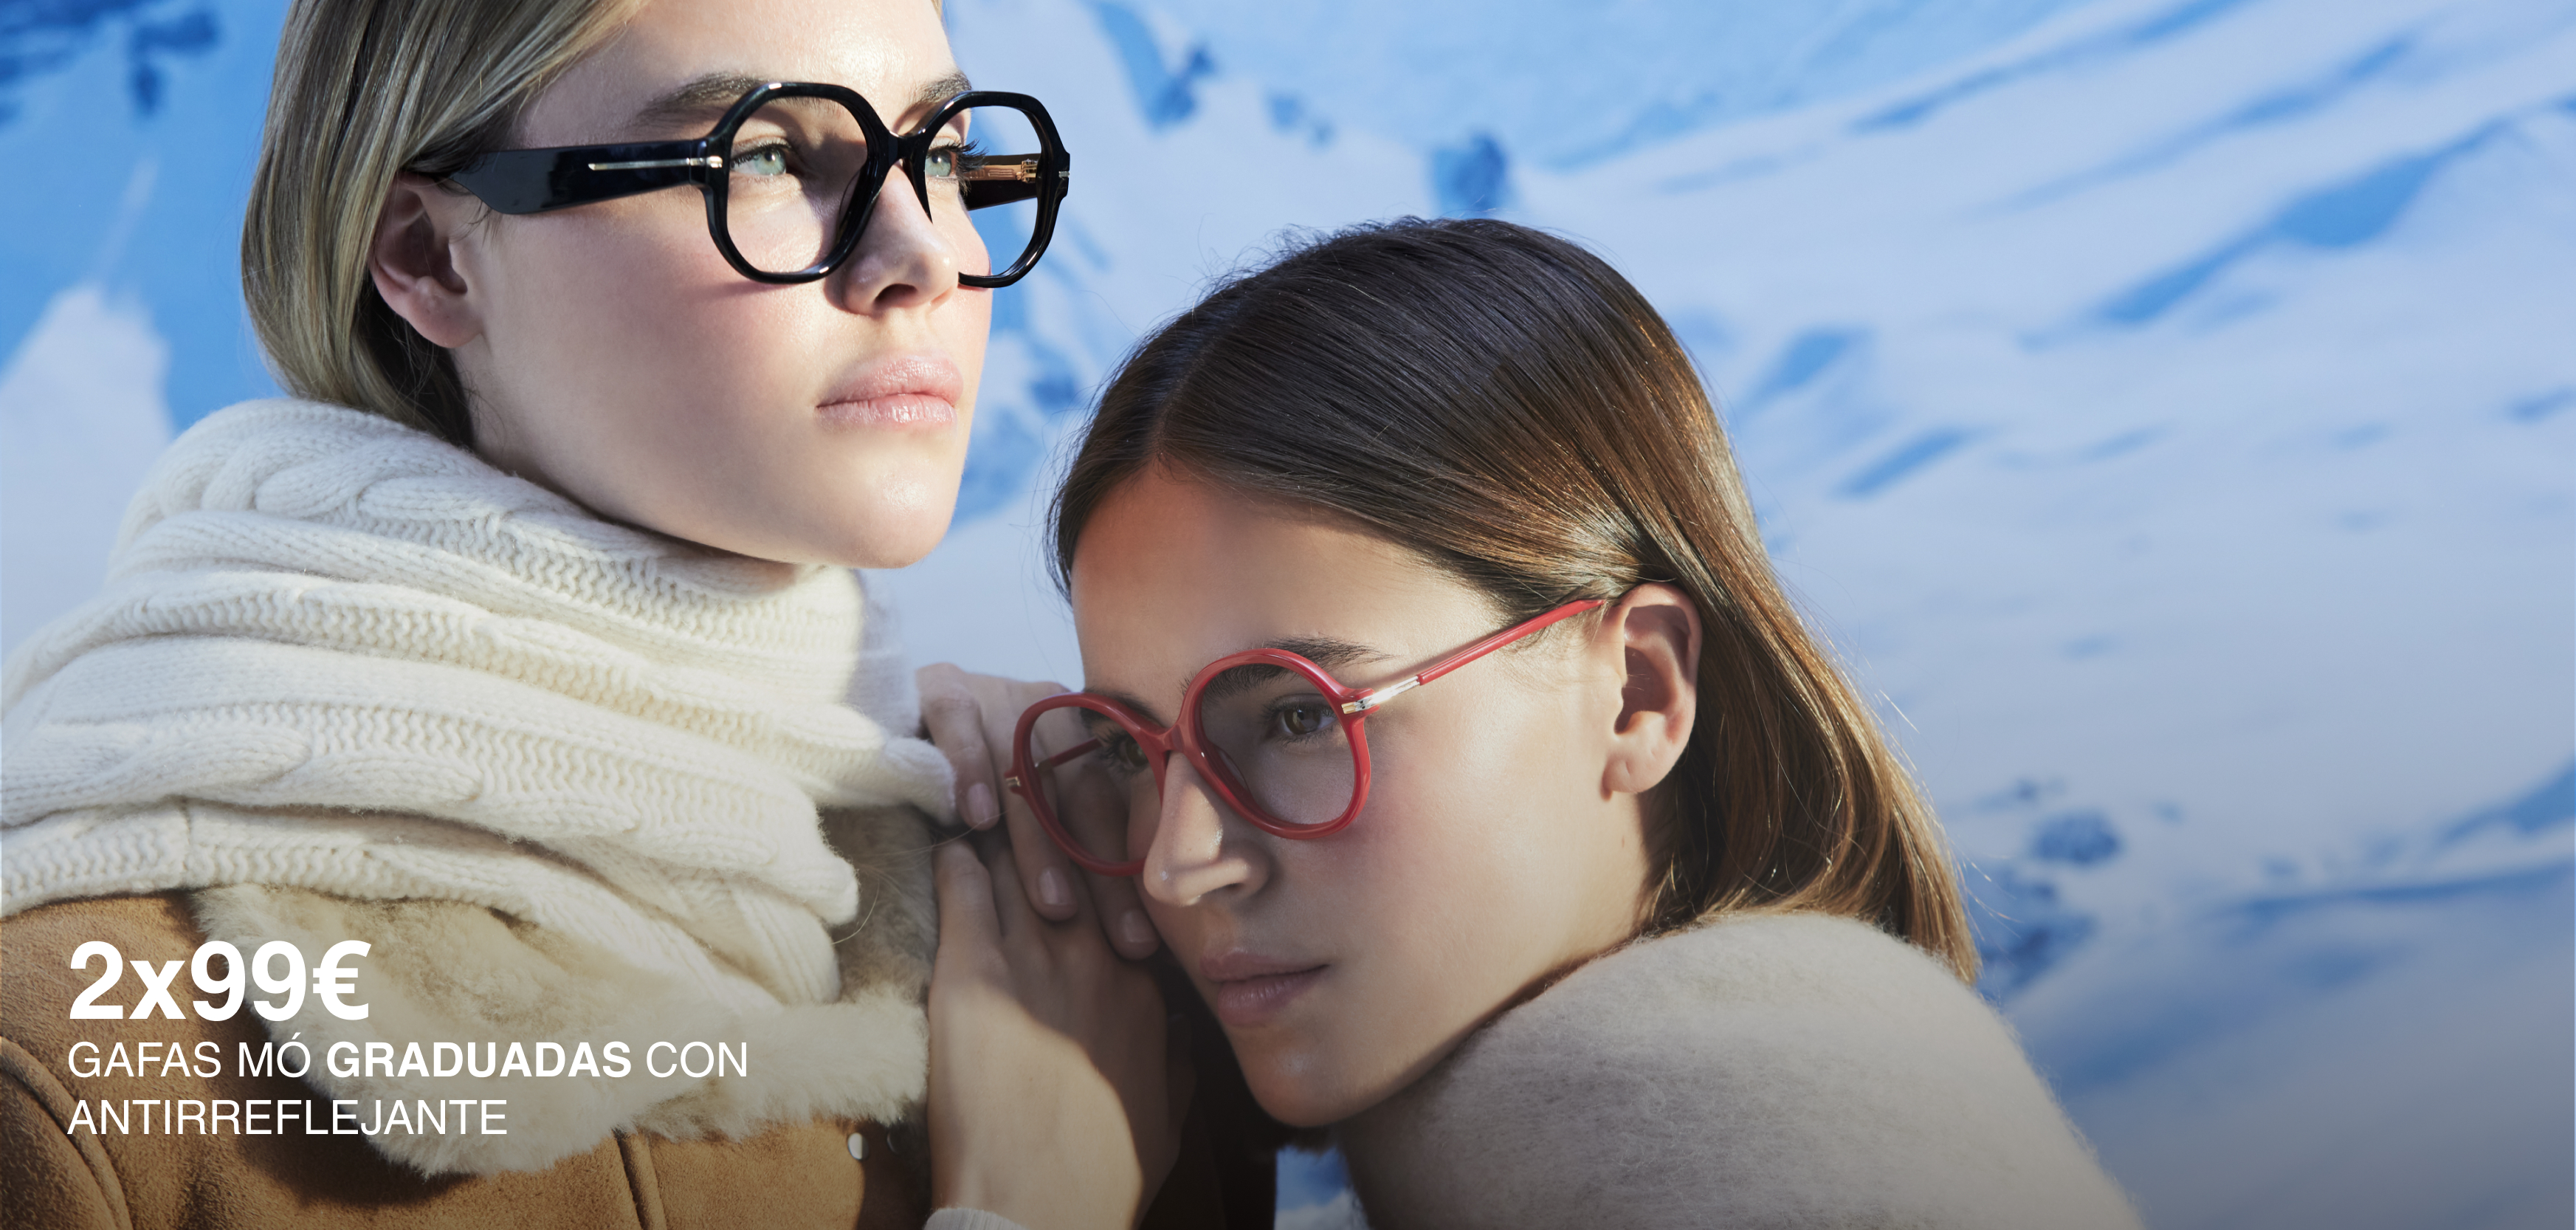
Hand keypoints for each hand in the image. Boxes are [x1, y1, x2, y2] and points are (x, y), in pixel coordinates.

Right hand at [917, 663, 1160, 958]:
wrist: (881, 713)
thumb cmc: (967, 795)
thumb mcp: (1023, 823)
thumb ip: (1069, 853)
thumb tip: (1132, 930)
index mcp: (1078, 738)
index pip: (1112, 812)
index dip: (1126, 877)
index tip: (1143, 945)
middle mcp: (1045, 709)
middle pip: (1079, 792)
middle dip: (1095, 870)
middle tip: (1112, 939)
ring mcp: (995, 692)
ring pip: (1027, 768)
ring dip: (1039, 838)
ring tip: (1053, 904)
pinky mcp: (939, 684)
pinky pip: (960, 723)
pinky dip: (970, 769)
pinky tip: (976, 819)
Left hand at [929, 833, 1190, 1229]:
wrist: (1037, 1210)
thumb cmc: (1104, 1174)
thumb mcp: (1169, 1114)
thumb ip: (1177, 1059)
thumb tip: (1177, 1033)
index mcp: (1146, 988)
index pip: (1122, 894)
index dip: (1099, 866)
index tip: (1081, 849)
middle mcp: (1097, 957)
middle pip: (1074, 860)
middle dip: (1055, 826)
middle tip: (1032, 801)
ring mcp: (1035, 958)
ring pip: (1020, 862)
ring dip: (1004, 837)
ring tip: (987, 811)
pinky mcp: (971, 973)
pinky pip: (963, 886)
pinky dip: (955, 862)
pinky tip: (950, 846)